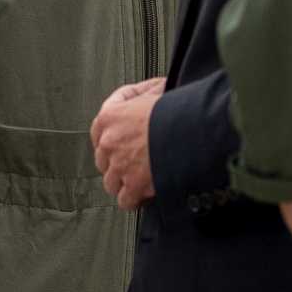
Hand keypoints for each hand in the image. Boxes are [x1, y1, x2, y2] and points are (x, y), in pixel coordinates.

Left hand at [91, 77, 165, 209]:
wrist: (193, 130)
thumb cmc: (178, 109)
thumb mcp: (158, 93)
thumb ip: (148, 94)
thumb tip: (155, 91)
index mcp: (110, 116)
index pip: (99, 128)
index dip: (111, 134)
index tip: (119, 139)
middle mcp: (109, 141)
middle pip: (103, 157)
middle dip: (116, 160)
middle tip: (132, 160)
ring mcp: (119, 165)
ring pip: (111, 181)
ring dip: (123, 182)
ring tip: (137, 181)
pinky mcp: (133, 185)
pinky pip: (125, 199)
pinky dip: (133, 200)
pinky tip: (142, 197)